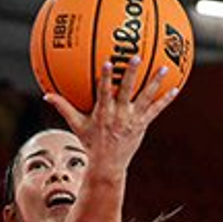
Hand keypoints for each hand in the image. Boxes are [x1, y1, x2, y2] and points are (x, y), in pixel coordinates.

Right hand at [46, 58, 177, 175]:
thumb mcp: (76, 125)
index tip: (108, 62)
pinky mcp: (143, 124)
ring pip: (146, 97)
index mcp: (103, 113)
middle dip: (131, 73)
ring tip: (164, 67)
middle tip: (136, 56)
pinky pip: (156, 109)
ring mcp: (133, 119)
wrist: (108, 165)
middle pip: (127, 90)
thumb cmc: (90, 142)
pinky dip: (166, 99)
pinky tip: (176, 88)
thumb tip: (46, 95)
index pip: (104, 92)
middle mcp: (119, 115)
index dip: (106, 78)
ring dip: (155, 82)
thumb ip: (63, 107)